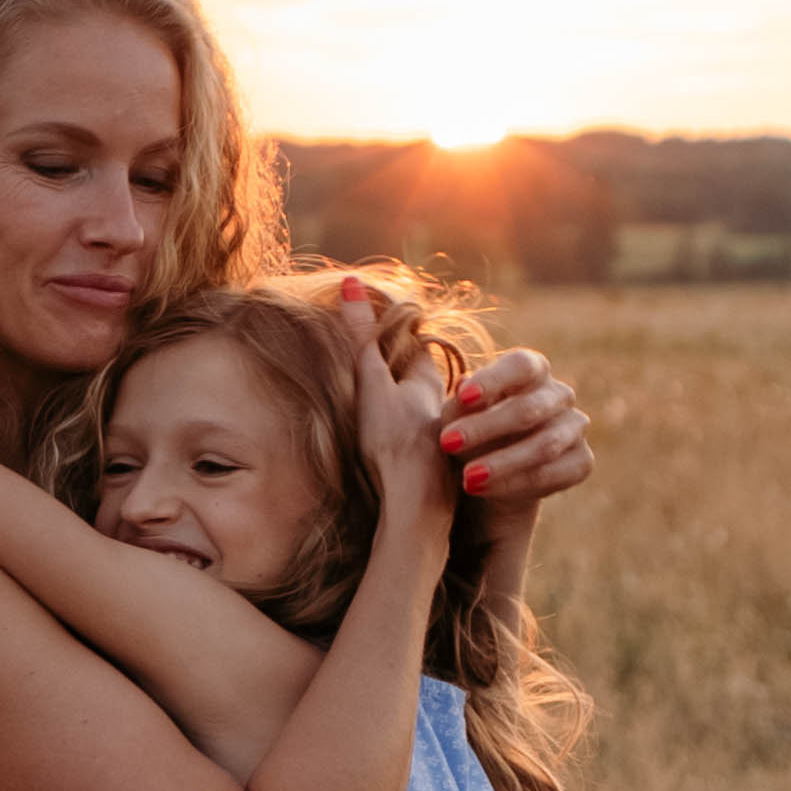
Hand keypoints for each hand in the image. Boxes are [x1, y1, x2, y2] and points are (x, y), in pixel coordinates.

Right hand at [338, 278, 456, 538]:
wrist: (415, 509)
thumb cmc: (392, 443)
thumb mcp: (371, 384)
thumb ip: (362, 338)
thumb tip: (352, 282)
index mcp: (427, 383)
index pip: (414, 346)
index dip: (398, 332)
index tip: (381, 321)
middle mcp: (437, 409)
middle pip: (420, 380)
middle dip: (402, 368)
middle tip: (381, 358)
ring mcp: (437, 442)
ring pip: (422, 413)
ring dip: (407, 406)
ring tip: (385, 407)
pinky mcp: (434, 474)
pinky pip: (422, 445)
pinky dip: (410, 439)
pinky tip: (397, 451)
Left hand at [436, 346, 591, 535]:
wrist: (494, 470)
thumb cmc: (472, 427)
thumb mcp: (458, 414)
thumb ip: (461, 403)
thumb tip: (463, 385)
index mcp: (532, 369)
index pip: (521, 365)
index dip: (494, 379)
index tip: (462, 396)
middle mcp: (559, 394)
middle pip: (529, 408)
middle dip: (486, 428)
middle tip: (448, 443)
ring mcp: (574, 427)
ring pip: (545, 445)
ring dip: (503, 463)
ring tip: (467, 478)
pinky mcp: (581, 462)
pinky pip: (554, 474)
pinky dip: (517, 484)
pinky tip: (485, 489)